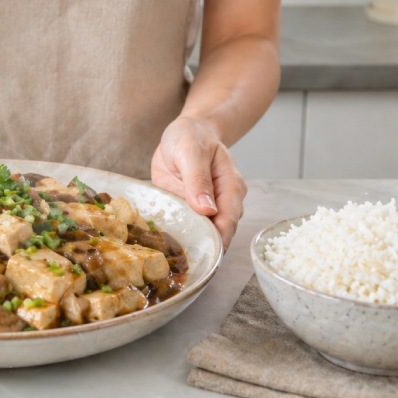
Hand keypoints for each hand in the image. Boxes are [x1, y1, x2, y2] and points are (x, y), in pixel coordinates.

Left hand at [150, 116, 246, 248]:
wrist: (186, 132)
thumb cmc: (191, 137)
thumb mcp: (191, 151)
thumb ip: (198, 179)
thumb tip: (207, 210)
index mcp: (231, 187)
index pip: (228, 221)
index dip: (218, 241)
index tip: (204, 258)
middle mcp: (224, 202)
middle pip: (219, 233)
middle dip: (204, 249)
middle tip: (183, 264)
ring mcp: (208, 209)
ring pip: (203, 234)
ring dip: (190, 245)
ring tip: (173, 260)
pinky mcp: (192, 211)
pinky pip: (187, 228)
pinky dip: (179, 236)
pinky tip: (166, 246)